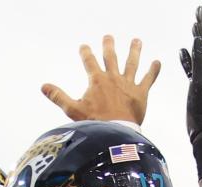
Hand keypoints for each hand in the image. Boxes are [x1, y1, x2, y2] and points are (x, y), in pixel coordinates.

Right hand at [43, 36, 160, 125]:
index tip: (84, 47)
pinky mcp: (140, 94)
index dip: (86, 53)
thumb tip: (43, 86)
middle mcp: (113, 78)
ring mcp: (128, 84)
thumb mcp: (72, 111)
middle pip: (111, 57)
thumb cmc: (94, 124)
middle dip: (109, 46)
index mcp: (97, 81)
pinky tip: (157, 62)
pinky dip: (153, 71)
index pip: (89, 61)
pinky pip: (148, 79)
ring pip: (132, 63)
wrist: (115, 134)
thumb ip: (59, 97)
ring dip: (134, 51)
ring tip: (137, 41)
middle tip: (108, 37)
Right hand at [179, 6, 201, 142]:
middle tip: (199, 12)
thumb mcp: (201, 82)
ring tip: (193, 26)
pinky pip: (192, 67)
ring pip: (201, 51)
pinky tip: (182, 53)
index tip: (201, 10)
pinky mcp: (198, 86)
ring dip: (197, 38)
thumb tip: (199, 38)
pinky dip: (188, 58)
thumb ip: (200, 60)